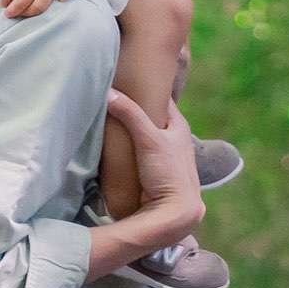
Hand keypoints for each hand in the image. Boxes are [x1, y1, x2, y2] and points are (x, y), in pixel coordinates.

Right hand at [109, 90, 206, 238]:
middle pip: (152, 116)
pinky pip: (138, 152)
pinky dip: (129, 147)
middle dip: (137, 107)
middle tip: (115, 95)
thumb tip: (108, 92)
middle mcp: (174, 138)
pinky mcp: (153, 171)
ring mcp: (163, 155)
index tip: (132, 75)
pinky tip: (115, 145)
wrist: (174, 212)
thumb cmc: (169, 173)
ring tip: (110, 116)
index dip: (150, 87)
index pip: (163, 99)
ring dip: (131, 128)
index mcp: (179, 126)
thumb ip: (131, 114)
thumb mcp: (150, 139)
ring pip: (145, 135)